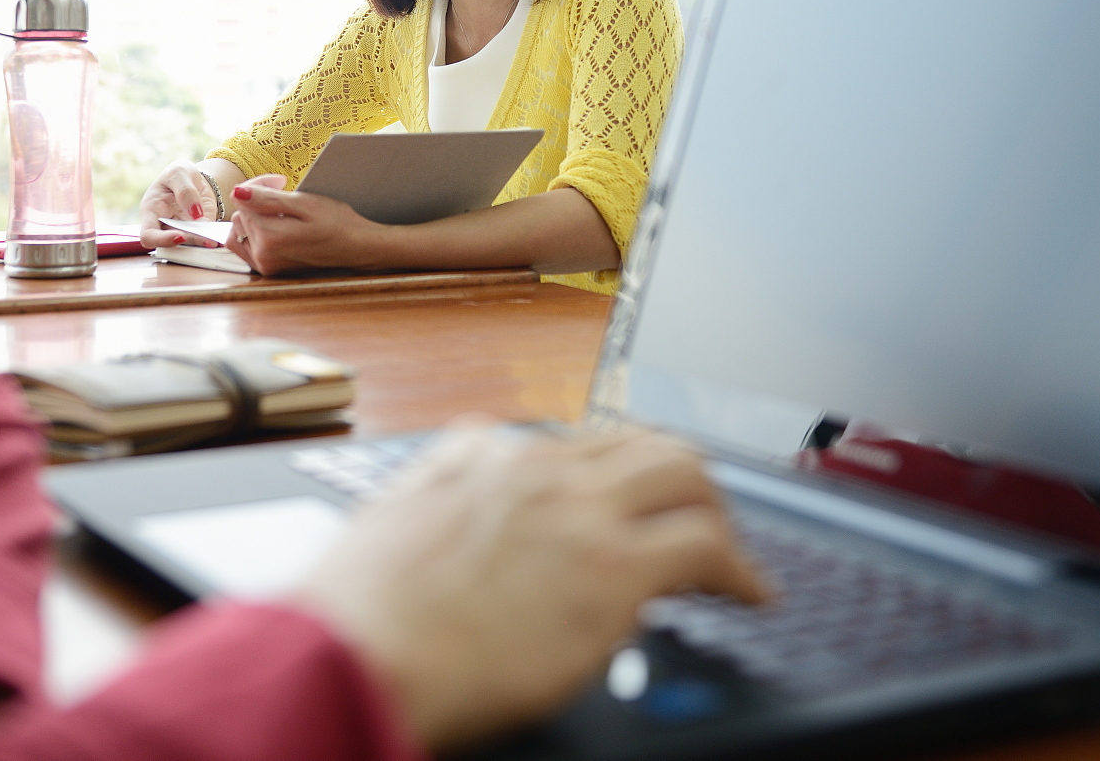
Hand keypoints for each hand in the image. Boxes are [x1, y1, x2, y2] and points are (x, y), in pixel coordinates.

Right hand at [136, 159, 221, 248]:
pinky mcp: (198, 232)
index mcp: (151, 211)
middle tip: (206, 240)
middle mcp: (164, 226)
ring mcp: (181, 231)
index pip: (148, 235)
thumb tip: (195, 213)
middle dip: (189, 244)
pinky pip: (204, 239)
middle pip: (171, 245)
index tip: (180, 236)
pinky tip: (221, 235)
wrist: (194, 178)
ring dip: (203, 243)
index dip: (162, 240)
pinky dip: (212, 238)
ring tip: (216, 239)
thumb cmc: (178, 174)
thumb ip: (185, 191)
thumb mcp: (179, 172)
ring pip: (190, 245)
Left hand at [226, 175, 383, 272]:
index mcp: (269, 238)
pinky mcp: (268, 269)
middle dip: (256, 200)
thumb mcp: (306, 204)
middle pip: (239, 215)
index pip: (242, 200)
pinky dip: (251, 233)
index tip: (281, 180)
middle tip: (282, 190)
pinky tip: (270, 225)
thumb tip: (237, 193)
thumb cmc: (337, 222)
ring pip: (238, 231)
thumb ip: (268, 199)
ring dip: (252, 216)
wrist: (355, 247)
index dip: (259, 184)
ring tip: (277, 210)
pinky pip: (244, 247)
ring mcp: (264, 265)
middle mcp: (262, 256)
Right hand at [293, 423, 766, 752]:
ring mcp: (577, 512)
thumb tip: (455, 505)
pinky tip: (749, 594)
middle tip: (696, 516)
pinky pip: (707, 548)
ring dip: (715, 513)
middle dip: (678, 478)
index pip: (573, 442)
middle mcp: (535, 467)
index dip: (612, 475)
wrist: (350, 657)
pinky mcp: (612, 569)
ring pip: (686, 475)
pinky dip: (741, 570)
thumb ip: (437, 496)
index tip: (623, 503)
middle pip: (641, 443)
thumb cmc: (353, 618)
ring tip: (729, 552)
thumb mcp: (386, 523)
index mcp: (480, 454)